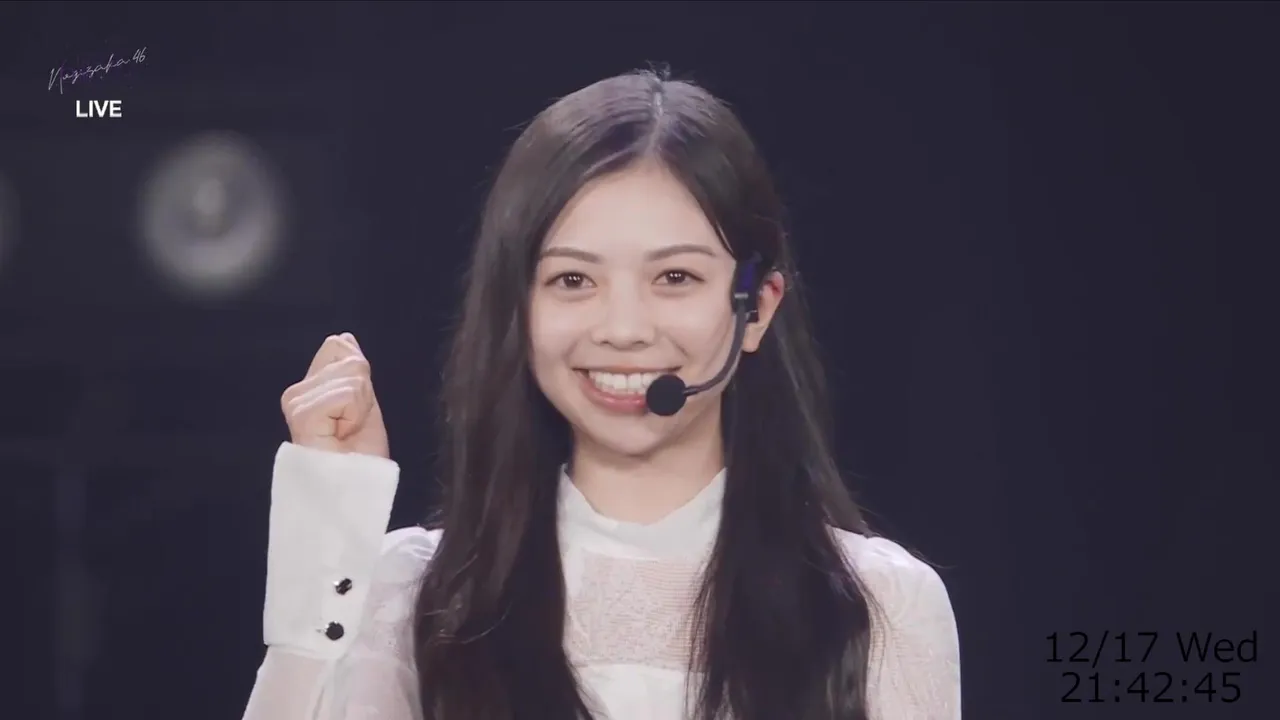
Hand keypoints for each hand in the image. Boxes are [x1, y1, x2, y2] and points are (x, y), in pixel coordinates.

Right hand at [280, 333, 388, 457]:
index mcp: (307, 387)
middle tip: (353, 426)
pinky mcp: (302, 413)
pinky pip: (348, 392)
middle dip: (363, 394)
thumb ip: (353, 372)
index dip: (360, 380)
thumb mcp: (363, 403)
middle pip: (349, 360)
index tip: (354, 414)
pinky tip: (344, 435)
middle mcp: (295, 393)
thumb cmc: (359, 456)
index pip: (338, 347)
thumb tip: (345, 337)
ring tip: (348, 433)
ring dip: (362, 407)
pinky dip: (357, 413)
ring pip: (352, 376)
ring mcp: (295, 402)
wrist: (354, 490)